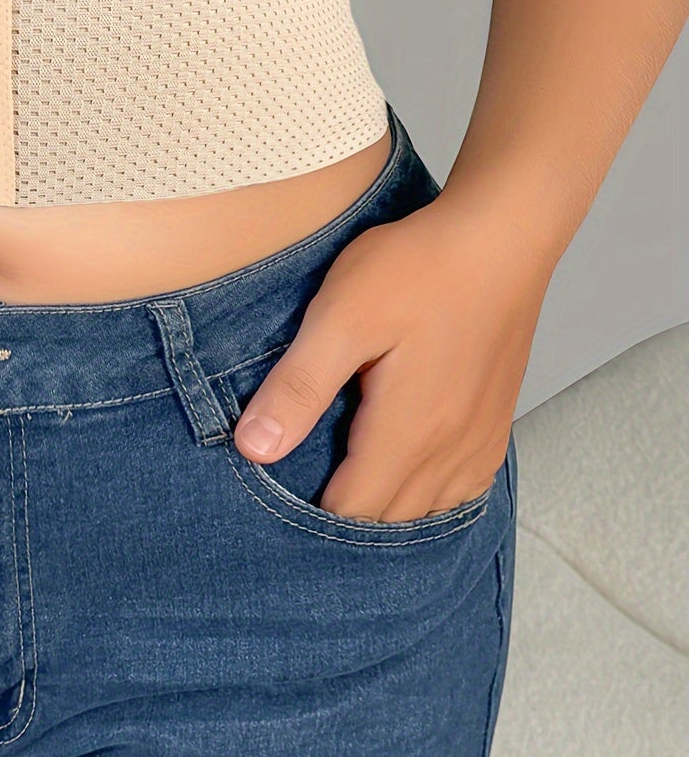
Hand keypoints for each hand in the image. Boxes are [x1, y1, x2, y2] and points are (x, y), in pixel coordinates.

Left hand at [232, 201, 550, 521]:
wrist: (501, 235)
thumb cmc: (420, 268)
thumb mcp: (341, 316)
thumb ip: (299, 386)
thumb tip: (254, 450)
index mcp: (409, 432)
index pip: (353, 512)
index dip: (310, 518)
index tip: (277, 499)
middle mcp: (452, 451)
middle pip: (392, 521)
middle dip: (346, 519)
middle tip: (301, 493)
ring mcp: (480, 438)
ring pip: (429, 510)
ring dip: (388, 510)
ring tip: (345, 482)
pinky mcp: (495, 420)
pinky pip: (462, 487)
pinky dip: (428, 493)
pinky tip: (403, 469)